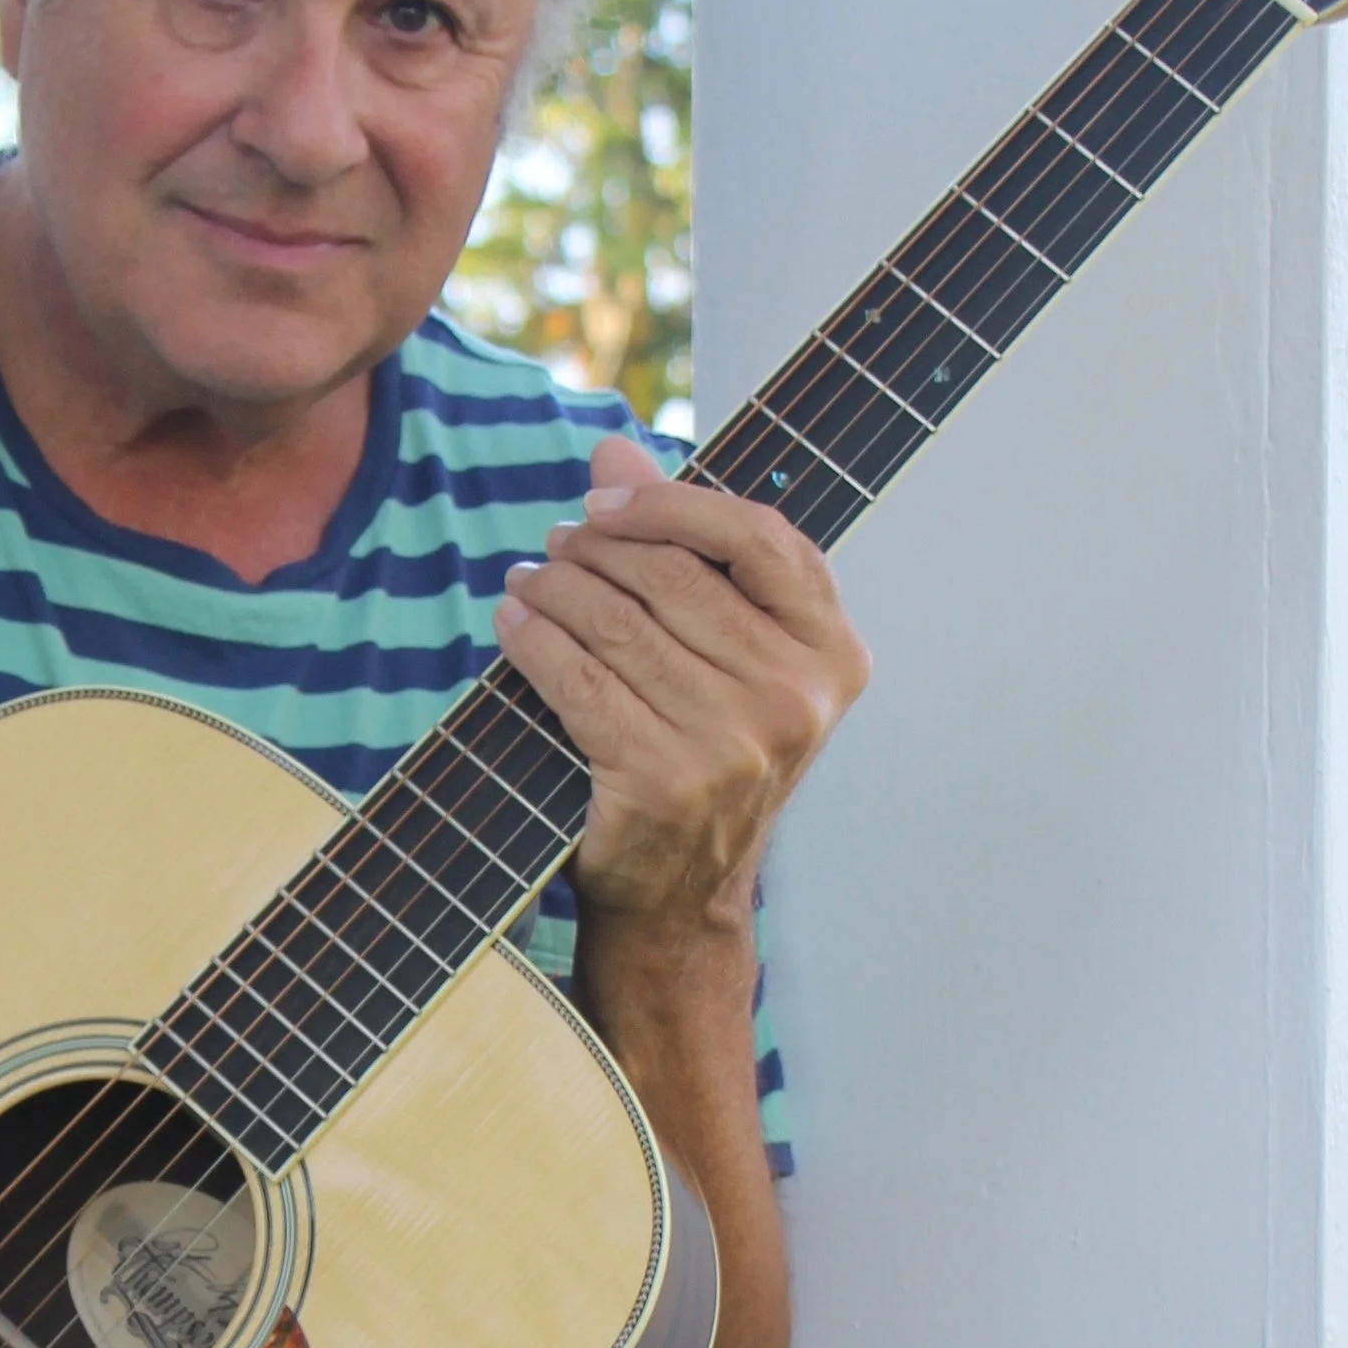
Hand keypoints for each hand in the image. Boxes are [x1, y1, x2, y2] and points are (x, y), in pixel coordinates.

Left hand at [495, 433, 869, 933]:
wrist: (682, 897)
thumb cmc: (702, 752)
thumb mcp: (723, 655)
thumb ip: (684, 550)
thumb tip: (615, 450)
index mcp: (835, 654)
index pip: (759, 536)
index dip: (674, 503)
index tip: (608, 499)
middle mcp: (796, 697)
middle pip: (675, 576)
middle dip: (598, 547)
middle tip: (556, 543)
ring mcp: (734, 742)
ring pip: (619, 623)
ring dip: (555, 588)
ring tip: (527, 578)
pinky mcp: (665, 779)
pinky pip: (580, 681)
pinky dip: (534, 641)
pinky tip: (511, 623)